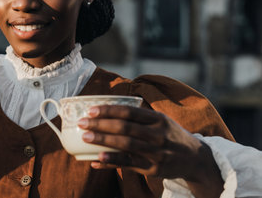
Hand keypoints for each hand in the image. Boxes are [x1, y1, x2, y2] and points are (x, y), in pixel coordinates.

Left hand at [77, 105, 223, 197]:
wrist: (195, 159)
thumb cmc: (170, 136)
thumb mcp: (161, 121)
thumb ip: (139, 116)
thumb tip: (107, 111)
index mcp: (158, 119)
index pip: (130, 112)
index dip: (109, 110)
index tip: (91, 110)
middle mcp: (158, 135)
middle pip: (125, 128)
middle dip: (101, 125)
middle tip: (83, 123)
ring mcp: (156, 153)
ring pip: (125, 145)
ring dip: (103, 141)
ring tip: (85, 138)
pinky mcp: (153, 169)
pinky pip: (128, 165)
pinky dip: (111, 162)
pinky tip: (96, 159)